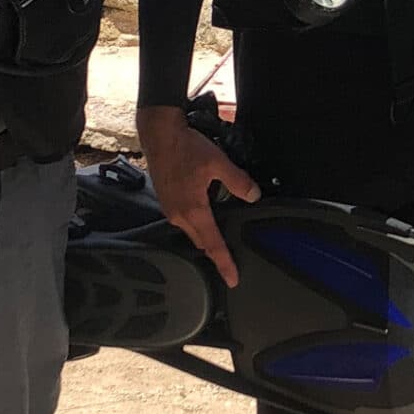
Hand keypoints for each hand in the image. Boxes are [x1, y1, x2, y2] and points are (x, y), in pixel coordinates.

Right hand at [135, 103, 259, 285]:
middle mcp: (179, 215)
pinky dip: (196, 223)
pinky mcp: (166, 201)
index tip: (232, 279)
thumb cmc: (185, 147)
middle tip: (230, 261)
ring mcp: (170, 209)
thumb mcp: (218, 163)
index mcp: (193, 210)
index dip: (224, 263)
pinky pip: (184, 221)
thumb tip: (254, 195)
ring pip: (192, 232)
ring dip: (206, 235)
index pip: (213, 245)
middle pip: (202, 242)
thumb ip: (238, 181)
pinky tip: (205, 214)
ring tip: (221, 237)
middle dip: (216, 252)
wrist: (159, 134)